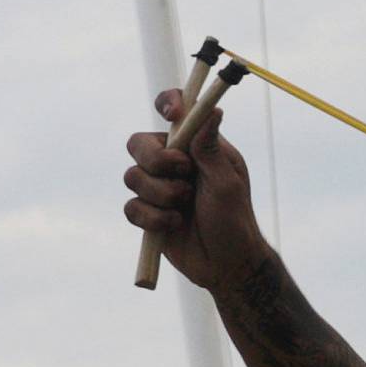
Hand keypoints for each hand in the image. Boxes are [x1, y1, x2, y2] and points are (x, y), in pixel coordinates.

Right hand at [124, 91, 268, 291]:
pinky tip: (175, 224)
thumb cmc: (234, 218)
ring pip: (132, 176)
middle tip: (184, 173)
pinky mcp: (146, 214)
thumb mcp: (227, 181)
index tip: (172, 115)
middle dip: (156, 160)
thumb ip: (211, 148)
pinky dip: (154, 218)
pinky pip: (131, 207)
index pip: (175, 112)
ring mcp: (157, 187)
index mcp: (196, 146)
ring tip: (186, 206)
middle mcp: (173, 162)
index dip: (168, 104)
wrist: (226, 262)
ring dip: (161, 194)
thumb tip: (213, 109)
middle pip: (139, 143)